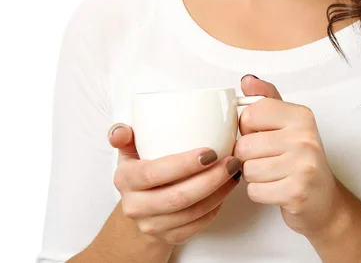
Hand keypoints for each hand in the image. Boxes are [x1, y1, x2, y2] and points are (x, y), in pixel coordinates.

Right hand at [108, 123, 241, 245]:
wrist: (140, 204)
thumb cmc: (141, 168)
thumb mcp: (130, 149)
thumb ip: (124, 135)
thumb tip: (119, 131)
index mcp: (125, 179)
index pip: (153, 173)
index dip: (183, 164)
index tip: (210, 152)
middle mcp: (135, 206)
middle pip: (177, 197)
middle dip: (210, 179)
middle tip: (231, 161)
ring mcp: (152, 225)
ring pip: (191, 213)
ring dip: (219, 192)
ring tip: (234, 171)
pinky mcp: (170, 237)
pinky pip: (198, 225)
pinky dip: (216, 206)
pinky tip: (226, 189)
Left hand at [233, 75, 344, 238]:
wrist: (324, 201)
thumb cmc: (301, 160)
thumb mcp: (287, 123)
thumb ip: (266, 99)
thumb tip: (246, 80)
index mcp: (301, 115)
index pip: (249, 115)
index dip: (247, 130)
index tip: (263, 136)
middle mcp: (305, 136)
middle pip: (245, 145)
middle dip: (248, 157)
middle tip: (268, 159)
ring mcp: (303, 164)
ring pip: (247, 169)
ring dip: (254, 176)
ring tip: (273, 174)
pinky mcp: (297, 191)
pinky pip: (255, 190)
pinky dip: (260, 193)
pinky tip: (276, 189)